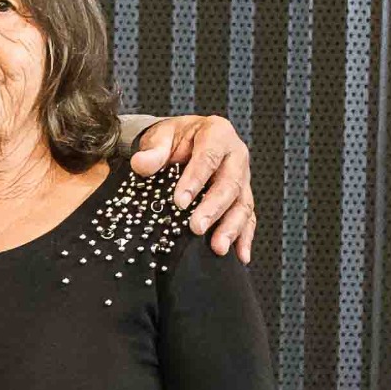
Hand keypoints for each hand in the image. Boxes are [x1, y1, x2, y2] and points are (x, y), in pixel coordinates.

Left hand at [131, 114, 257, 258]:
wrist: (186, 142)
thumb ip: (153, 150)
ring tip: (218, 248)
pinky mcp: (243, 197)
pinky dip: (245, 237)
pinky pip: (249, 218)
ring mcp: (243, 178)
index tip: (179, 201)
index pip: (209, 157)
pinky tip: (240, 256)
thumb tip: (141, 164)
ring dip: (232, 227)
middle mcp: (236, 155)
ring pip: (243, 203)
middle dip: (214, 208)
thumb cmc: (175, 139)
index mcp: (217, 133)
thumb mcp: (161, 136)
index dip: (195, 179)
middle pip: (230, 183)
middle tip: (196, 228)